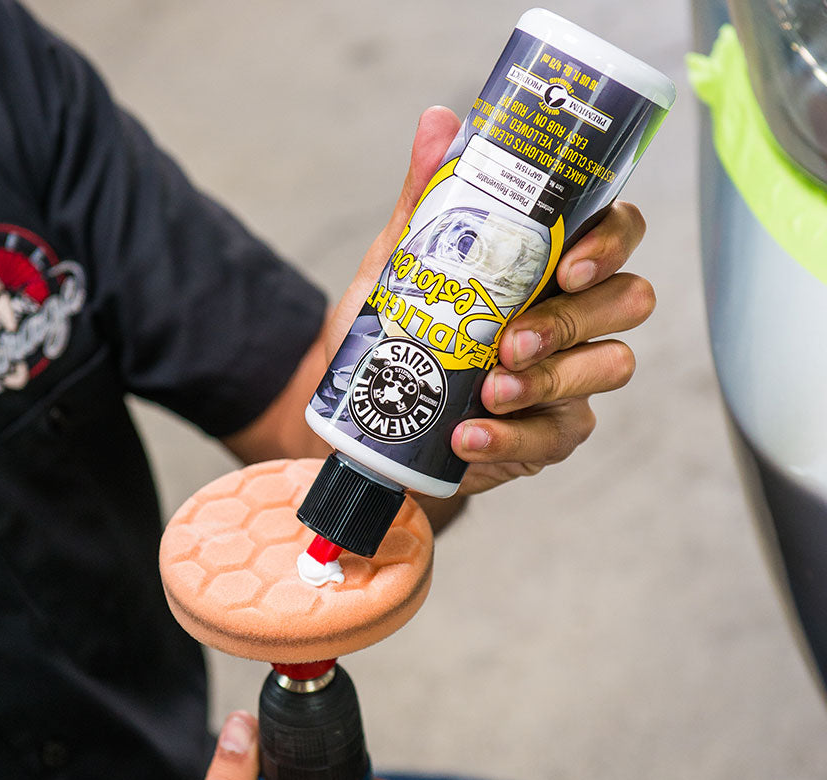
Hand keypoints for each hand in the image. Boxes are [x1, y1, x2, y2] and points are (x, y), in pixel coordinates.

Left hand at [326, 107, 654, 498]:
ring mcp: (570, 378)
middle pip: (629, 300)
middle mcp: (575, 316)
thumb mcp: (400, 267)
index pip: (615, 234)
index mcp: (549, 265)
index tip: (568, 262)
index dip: (610, 242)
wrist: (369, 414)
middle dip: (575, 319)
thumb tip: (439, 121)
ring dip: (551, 380)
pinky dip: (512, 439)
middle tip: (513, 340)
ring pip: (611, 366)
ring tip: (490, 389)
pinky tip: (467, 438)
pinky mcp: (550, 434)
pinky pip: (557, 436)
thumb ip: (426, 202)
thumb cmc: (395, 333)